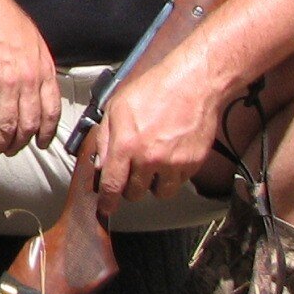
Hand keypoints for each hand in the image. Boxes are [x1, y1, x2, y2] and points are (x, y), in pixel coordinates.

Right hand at [0, 0, 61, 157]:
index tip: (42, 143)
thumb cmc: (3, 21)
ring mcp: (5, 84)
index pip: (51, 111)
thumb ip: (37, 69)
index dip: (47, 133)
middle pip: (28, 125)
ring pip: (6, 127)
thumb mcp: (33, 43)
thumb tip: (36, 91)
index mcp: (44, 71)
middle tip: (10, 151)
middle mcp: (28, 81)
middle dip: (19, 144)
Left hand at [93, 59, 222, 218]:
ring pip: (159, 193)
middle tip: (130, 174)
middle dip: (129, 188)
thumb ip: (105, 138)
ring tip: (152, 166)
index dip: (107, 201)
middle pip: (135, 194)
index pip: (112, 185)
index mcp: (126, 145)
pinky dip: (173, 176)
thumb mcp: (117, 108)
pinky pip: (179, 182)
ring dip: (153, 185)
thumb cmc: (155, 90)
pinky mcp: (193, 164)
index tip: (105, 208)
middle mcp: (149, 159)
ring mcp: (174, 164)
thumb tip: (100, 164)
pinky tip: (170, 157)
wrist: (193, 84)